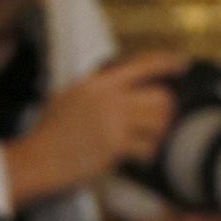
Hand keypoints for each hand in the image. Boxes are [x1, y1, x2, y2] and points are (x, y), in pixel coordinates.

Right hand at [3, 52, 179, 207]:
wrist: (38, 157)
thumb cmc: (52, 131)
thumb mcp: (70, 96)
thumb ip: (98, 88)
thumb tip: (124, 84)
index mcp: (98, 82)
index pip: (141, 65)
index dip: (166, 62)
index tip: (182, 63)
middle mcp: (108, 97)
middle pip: (161, 96)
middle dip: (167, 111)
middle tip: (160, 122)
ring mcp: (113, 120)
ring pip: (160, 122)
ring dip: (158, 134)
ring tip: (147, 142)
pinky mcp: (115, 144)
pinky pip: (148, 147)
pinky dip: (147, 155)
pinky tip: (138, 158)